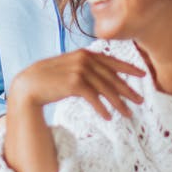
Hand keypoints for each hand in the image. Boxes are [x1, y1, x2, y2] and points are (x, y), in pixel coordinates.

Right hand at [9, 49, 145, 118]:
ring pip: (106, 89)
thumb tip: (101, 76)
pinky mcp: (74, 83)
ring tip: (128, 113)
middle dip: (128, 90)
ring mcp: (80, 70)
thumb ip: (85, 68)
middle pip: (112, 77)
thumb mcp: (69, 67)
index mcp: (85, 53)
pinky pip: (94, 98)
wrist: (28, 84)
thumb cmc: (48, 78)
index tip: (142, 75)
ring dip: (118, 103)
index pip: (112, 61)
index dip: (128, 69)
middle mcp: (85, 59)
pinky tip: (108, 117)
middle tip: (140, 100)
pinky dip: (102, 108)